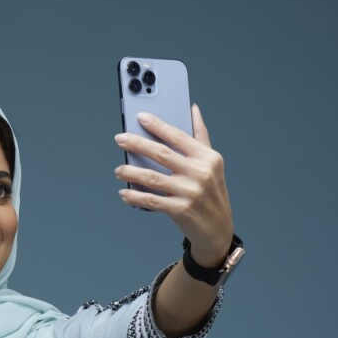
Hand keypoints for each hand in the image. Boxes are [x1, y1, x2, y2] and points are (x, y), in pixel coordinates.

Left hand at [114, 104, 234, 266]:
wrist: (218, 228)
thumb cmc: (211, 192)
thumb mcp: (212, 163)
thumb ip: (201, 136)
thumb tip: (193, 109)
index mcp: (206, 157)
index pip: (177, 136)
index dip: (157, 125)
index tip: (140, 117)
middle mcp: (199, 172)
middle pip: (161, 153)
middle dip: (137, 144)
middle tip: (120, 139)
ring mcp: (189, 192)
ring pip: (152, 178)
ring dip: (131, 172)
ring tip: (118, 169)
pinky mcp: (180, 210)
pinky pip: (151, 200)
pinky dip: (135, 196)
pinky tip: (124, 192)